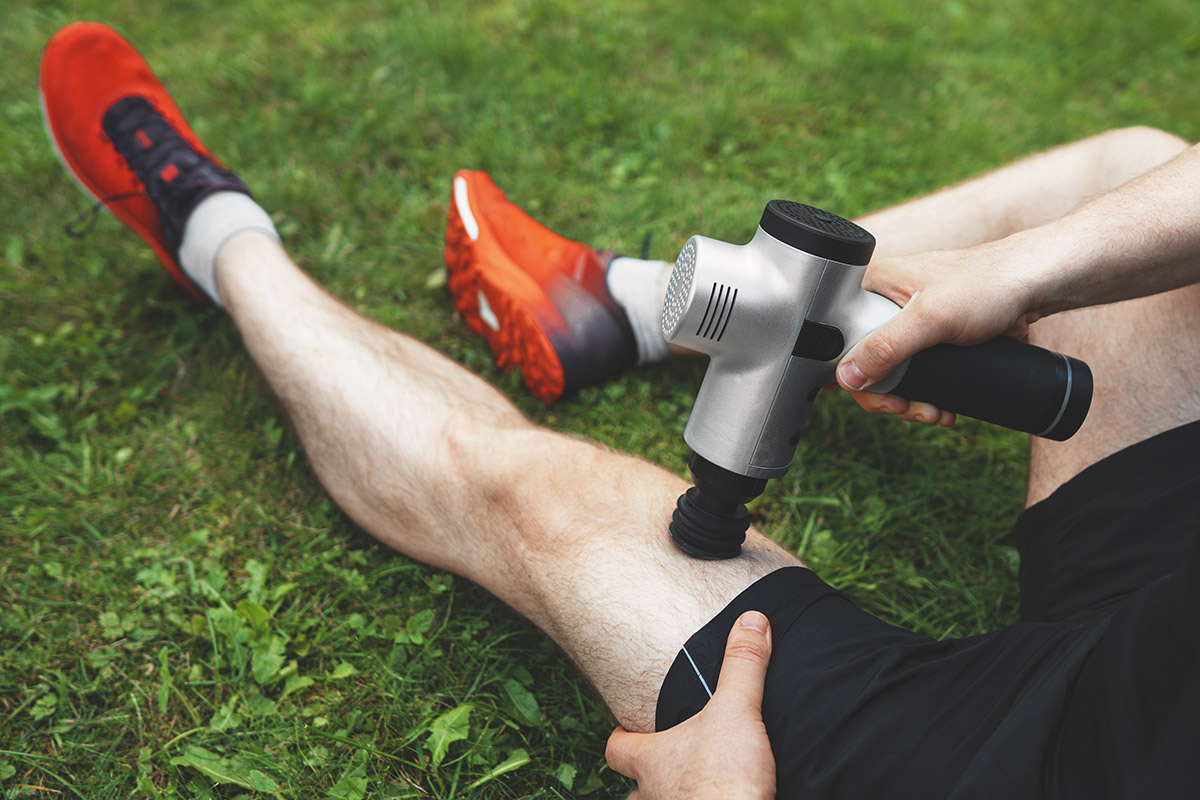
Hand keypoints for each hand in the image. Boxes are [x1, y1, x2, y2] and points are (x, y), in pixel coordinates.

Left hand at [606, 611, 775, 799]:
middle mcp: (652, 796)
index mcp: (652, 760)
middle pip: (632, 791)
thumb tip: (753, 619)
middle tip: (671, 767)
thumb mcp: (738, 711)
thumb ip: (743, 666)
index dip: (622, 737)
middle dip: (648, 781)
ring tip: (694, 790)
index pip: (617, 748)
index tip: (630, 729)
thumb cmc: (725, 779)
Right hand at [836, 241, 1043, 423]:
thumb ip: (886, 347)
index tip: (882, 397)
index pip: (840, 339)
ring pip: (891, 372)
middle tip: (910, 409)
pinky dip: (924, 393)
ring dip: (908, 400)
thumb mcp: (931, 318)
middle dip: (888, 395)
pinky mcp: (929, 337)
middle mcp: (883, 303)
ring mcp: (906, 321)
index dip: (853, 375)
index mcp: (870, 286)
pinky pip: (914, 372)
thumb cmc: (987, 285)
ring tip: (934, 412)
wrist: (1035, 284)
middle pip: (864, 363)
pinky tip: (940, 405)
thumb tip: (846, 377)